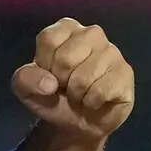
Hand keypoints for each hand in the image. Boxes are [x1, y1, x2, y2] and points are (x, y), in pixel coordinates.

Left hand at [12, 19, 134, 144]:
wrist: (74, 122)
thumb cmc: (51, 97)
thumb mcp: (25, 88)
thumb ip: (25, 79)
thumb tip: (49, 84)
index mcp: (67, 28)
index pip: (49, 39)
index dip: (44, 65)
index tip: (49, 73)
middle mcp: (92, 34)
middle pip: (65, 59)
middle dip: (60, 81)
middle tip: (65, 86)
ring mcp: (112, 52)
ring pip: (83, 78)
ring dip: (75, 95)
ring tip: (79, 93)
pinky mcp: (125, 73)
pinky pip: (100, 92)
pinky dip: (90, 103)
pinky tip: (94, 100)